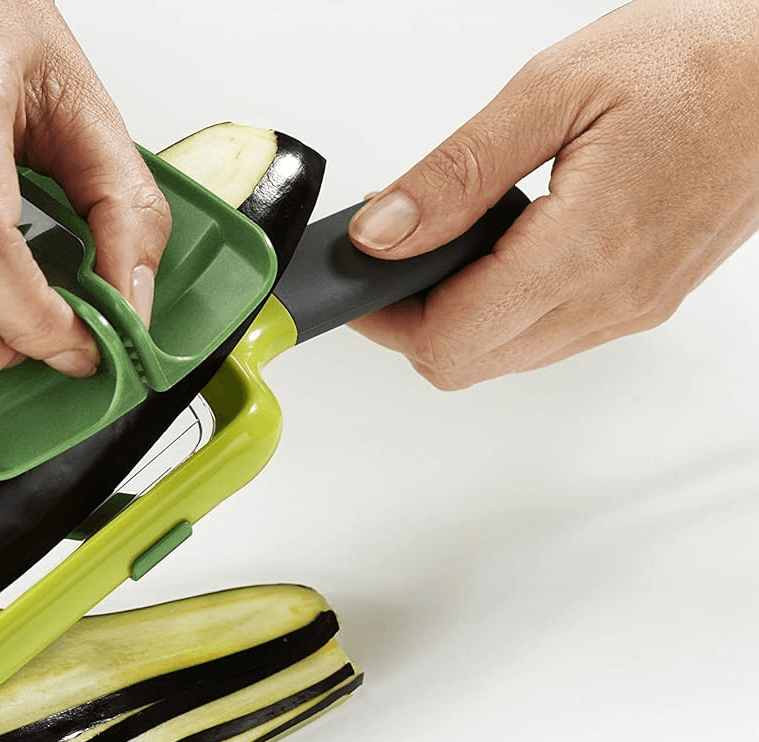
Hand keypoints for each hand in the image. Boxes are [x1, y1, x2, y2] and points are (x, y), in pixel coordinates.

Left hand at [347, 0, 758, 389]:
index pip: (449, 341)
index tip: (360, 273)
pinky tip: (507, 242)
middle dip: (413, 318)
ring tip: (453, 235)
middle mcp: (616, 297)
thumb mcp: (552, 91)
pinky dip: (509, 304)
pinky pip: (553, 333)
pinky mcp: (650, 298)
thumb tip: (382, 232)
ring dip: (461, 313)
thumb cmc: (699, 60)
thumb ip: (456, 174)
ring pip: (510, 355)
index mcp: (587, 250)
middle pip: (470, 362)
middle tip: (394, 253)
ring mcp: (637, 306)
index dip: (385, 316)